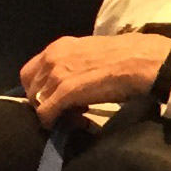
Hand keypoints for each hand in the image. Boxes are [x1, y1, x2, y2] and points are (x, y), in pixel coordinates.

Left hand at [18, 33, 170, 123]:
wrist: (140, 60)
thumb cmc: (124, 56)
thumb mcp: (89, 53)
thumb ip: (73, 64)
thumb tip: (71, 81)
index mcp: (58, 47)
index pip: (30, 73)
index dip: (39, 90)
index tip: (56, 99)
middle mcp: (52, 57)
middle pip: (31, 89)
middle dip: (45, 103)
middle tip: (68, 111)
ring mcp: (56, 74)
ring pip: (38, 102)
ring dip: (54, 114)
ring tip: (77, 117)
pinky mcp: (65, 91)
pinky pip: (45, 113)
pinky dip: (54, 123)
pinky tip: (75, 123)